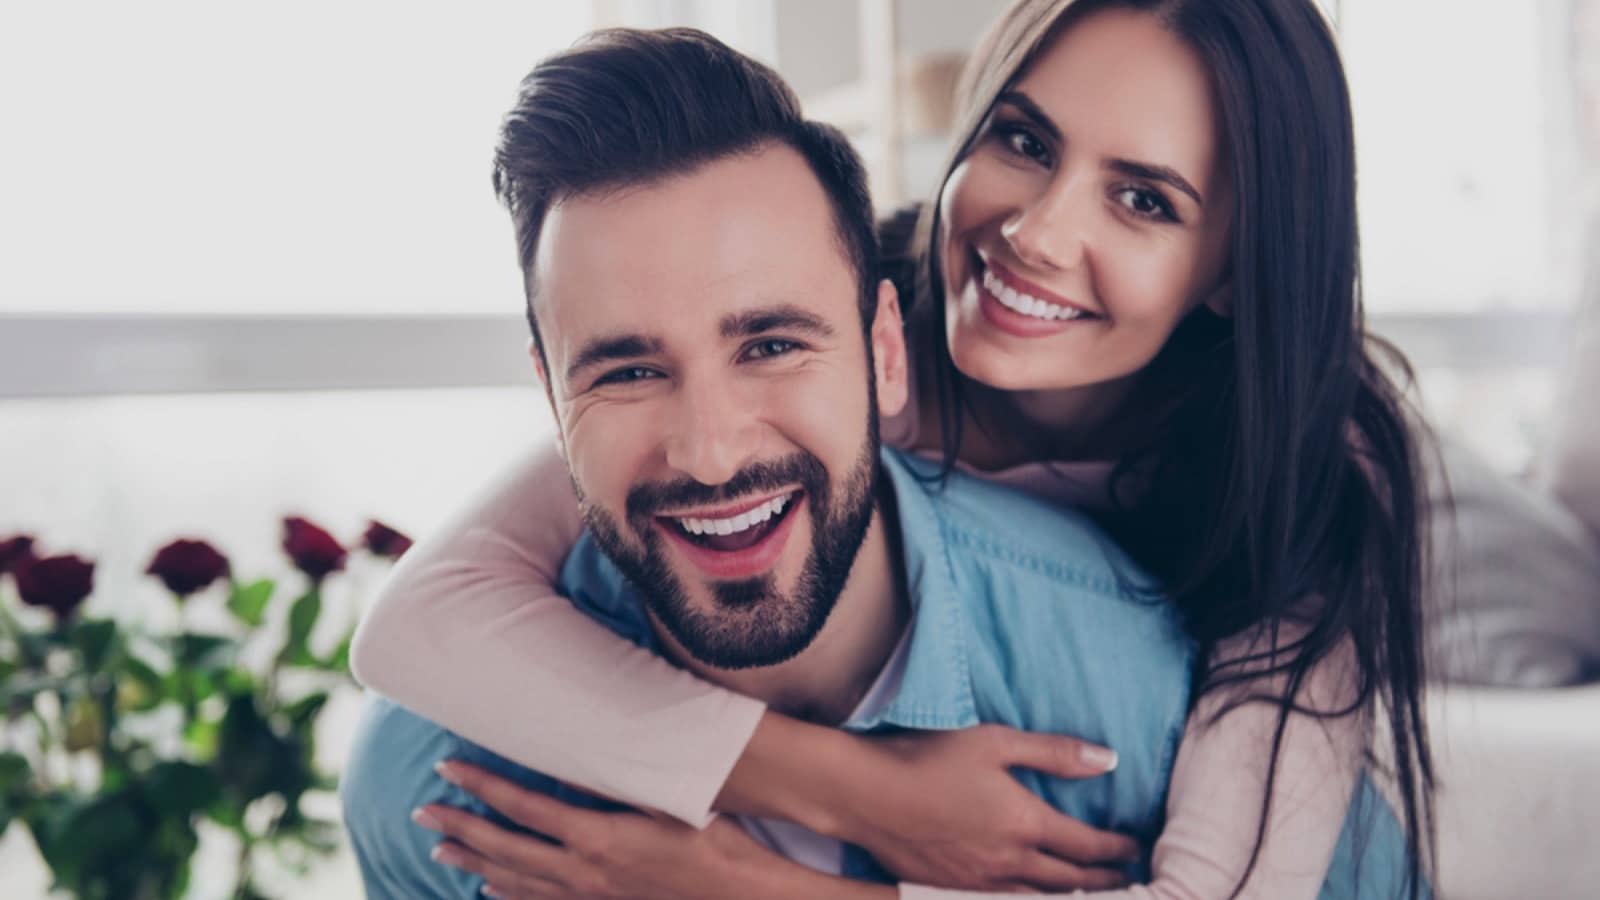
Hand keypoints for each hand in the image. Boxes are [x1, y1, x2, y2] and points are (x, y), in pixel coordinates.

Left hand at [415, 760, 891, 899]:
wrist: (742, 894)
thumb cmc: (714, 838)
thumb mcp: (670, 797)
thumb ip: (621, 774)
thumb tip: (577, 748)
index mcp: (596, 837)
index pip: (523, 807)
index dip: (482, 787)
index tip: (450, 768)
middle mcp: (583, 872)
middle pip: (504, 848)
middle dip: (460, 828)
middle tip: (423, 812)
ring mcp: (589, 896)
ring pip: (515, 881)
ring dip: (475, 862)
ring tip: (440, 851)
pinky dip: (509, 894)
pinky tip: (490, 890)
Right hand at [840, 725, 1140, 890]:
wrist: (864, 795)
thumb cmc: (927, 759)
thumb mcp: (993, 742)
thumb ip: (1053, 752)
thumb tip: (1109, 760)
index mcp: (1025, 823)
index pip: (1086, 846)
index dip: (1116, 849)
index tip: (1134, 848)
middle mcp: (1009, 862)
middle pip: (1070, 881)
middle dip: (1103, 880)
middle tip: (1124, 879)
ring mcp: (978, 881)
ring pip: (1038, 899)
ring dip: (1069, 897)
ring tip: (1087, 894)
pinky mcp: (950, 889)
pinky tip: (1028, 896)